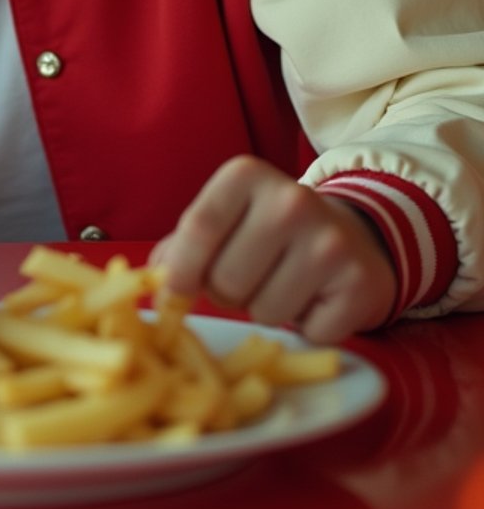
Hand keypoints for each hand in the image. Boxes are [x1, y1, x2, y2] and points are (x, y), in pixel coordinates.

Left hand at [149, 155, 397, 343]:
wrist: (356, 239)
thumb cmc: (272, 233)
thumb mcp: (227, 220)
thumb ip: (184, 244)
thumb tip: (151, 278)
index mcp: (247, 175)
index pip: (199, 227)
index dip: (181, 269)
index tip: (175, 291)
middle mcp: (291, 200)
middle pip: (226, 280)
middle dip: (228, 293)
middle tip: (251, 278)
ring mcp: (329, 241)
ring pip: (263, 312)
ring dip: (266, 311)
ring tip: (285, 285)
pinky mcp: (357, 283)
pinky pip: (307, 332)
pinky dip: (307, 328)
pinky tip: (317, 300)